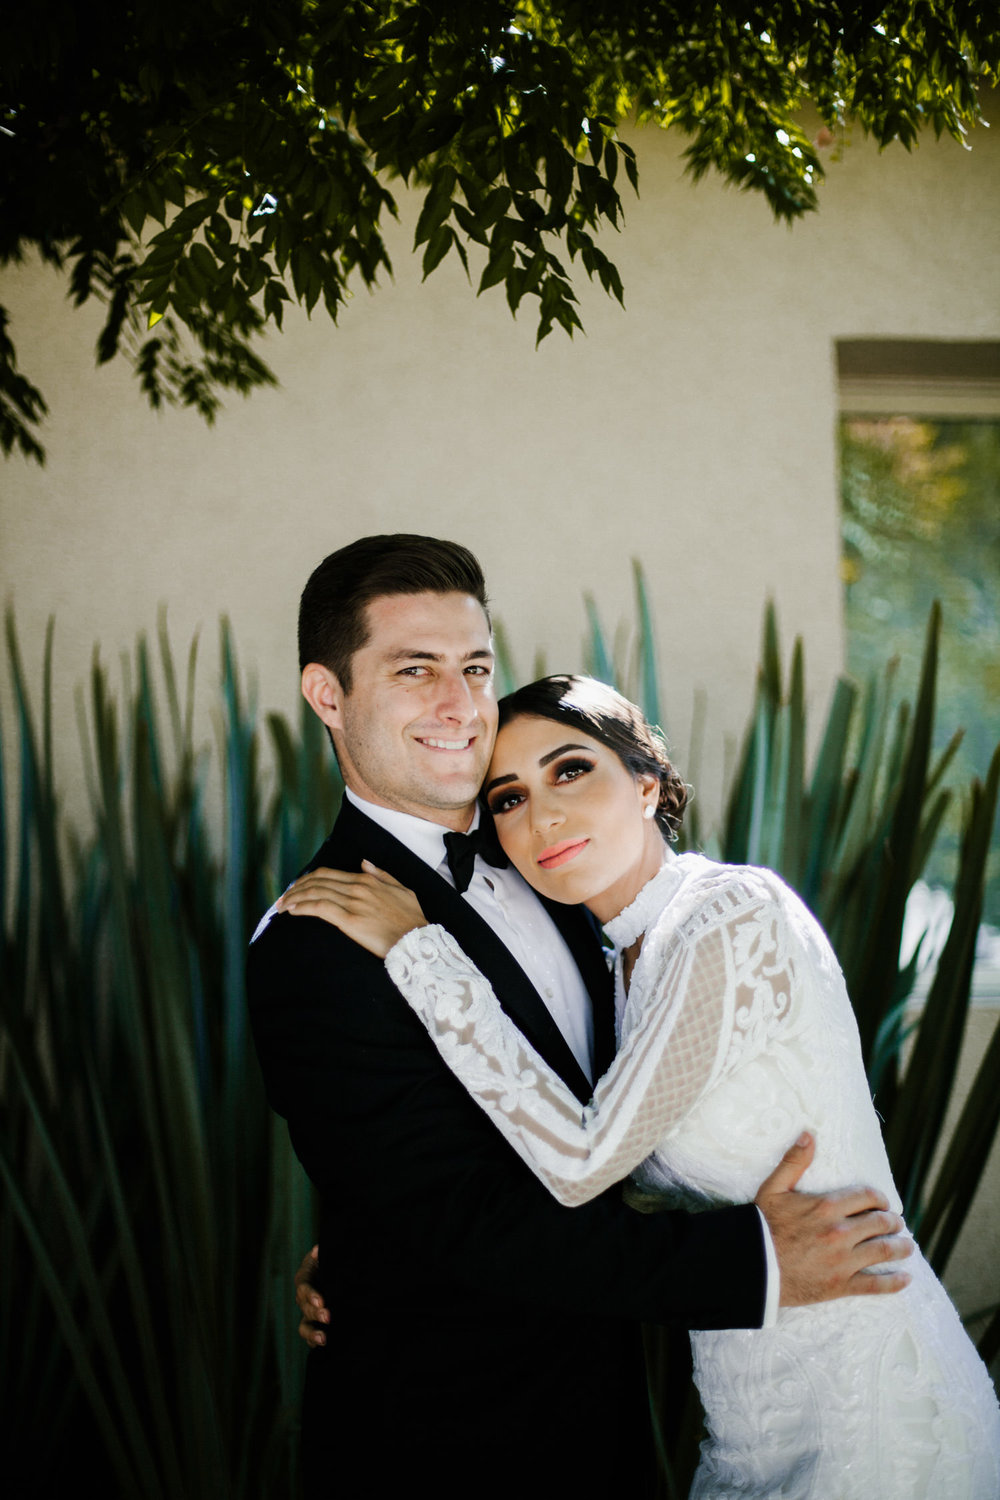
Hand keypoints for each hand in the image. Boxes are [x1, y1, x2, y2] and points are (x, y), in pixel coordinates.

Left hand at [276, 862, 426, 957]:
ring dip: (294, 898)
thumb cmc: (413, 920)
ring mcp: (353, 903)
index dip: (308, 879)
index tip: (296, 887)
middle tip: (283, 897)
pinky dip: (301, 907)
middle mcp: (358, 887)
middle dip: (296, 888)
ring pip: (315, 893)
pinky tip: (290, 911)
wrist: (419, 941)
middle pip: (317, 881)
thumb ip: (382, 875)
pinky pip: (319, 908)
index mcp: (367, 880)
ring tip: (280, 905)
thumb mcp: (403, 889)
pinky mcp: (349, 920)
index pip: (328, 874)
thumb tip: (364, 862)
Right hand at [295, 1245, 329, 1348]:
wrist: (340, 1269)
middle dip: (315, 1313)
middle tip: (328, 1317)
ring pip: (304, 1325)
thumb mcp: (329, 1252)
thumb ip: (324, 1253)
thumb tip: (318, 1250)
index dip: (311, 1295)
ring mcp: (309, 1312)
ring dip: (312, 1333)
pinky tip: (323, 1346)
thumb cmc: (333, 1258)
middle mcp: (304, 1296)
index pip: (304, 1286)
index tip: (321, 1301)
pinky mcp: (316, 1323)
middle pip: (304, 1307)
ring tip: (323, 1339)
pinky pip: (311, 1336)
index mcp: (305, 1276)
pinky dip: (314, 1342)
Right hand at [755, 1132, 912, 1306]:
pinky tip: (905, 1279)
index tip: (883, 1203)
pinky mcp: (841, 1285)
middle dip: (893, 1222)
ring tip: (907, 1246)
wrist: (753, 1266)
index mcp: (827, 1206)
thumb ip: (794, 1161)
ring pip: (884, 1251)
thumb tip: (809, 1135)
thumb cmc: (763, 1225)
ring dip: (901, 1248)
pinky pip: (875, 1285)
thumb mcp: (774, 1188)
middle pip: (880, 1223)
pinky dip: (894, 1282)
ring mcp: (843, 1261)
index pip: (867, 1197)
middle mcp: (840, 1232)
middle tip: (896, 1224)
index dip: (880, 1199)